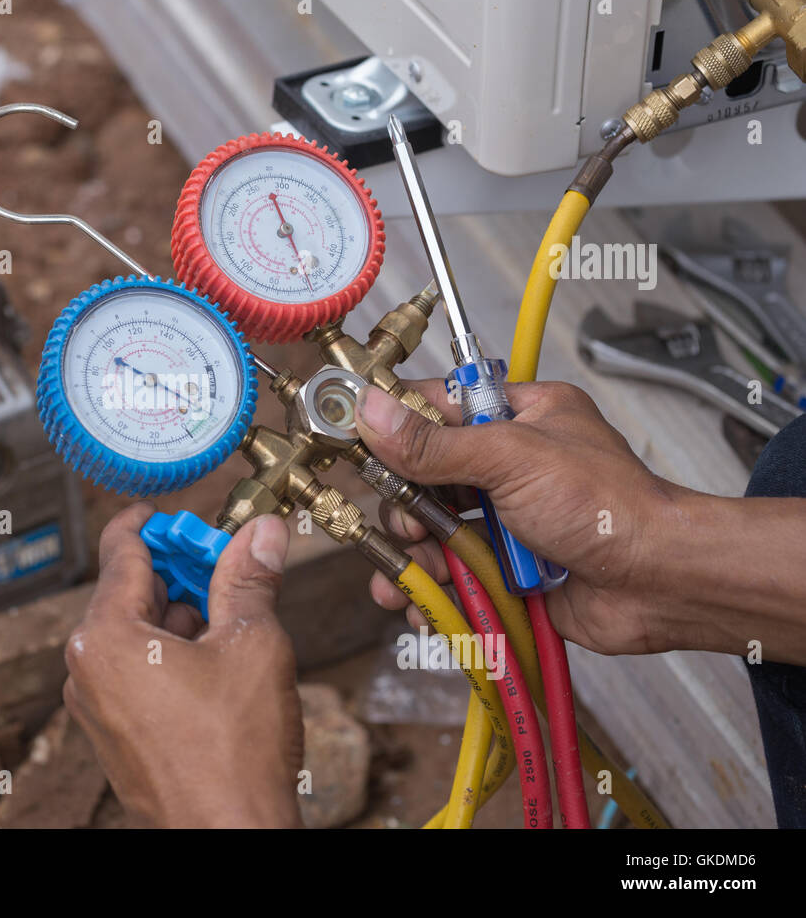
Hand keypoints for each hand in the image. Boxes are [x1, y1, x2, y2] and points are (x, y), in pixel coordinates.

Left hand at [62, 503, 303, 827]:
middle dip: (177, 572)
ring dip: (179, 614)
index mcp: (107, 638)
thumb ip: (250, 580)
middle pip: (128, 591)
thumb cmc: (234, 754)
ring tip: (230, 612)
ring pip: (134, 634)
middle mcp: (88, 669)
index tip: (173, 512)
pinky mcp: (114, 733)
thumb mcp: (252, 646)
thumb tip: (262, 533)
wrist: (229, 835)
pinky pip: (134, 671)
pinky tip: (214, 659)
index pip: (121, 551)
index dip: (153, 523)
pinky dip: (168, 653)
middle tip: (223, 561)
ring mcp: (97, 706)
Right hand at [357, 379, 684, 656]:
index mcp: (519, 416)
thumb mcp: (511, 459)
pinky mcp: (505, 567)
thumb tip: (371, 412)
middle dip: (406, 508)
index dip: (393, 424)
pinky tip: (420, 606)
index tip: (352, 441)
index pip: (436, 406)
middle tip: (409, 527)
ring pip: (432, 531)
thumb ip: (435, 443)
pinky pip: (451, 574)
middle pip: (424, 477)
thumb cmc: (609, 507)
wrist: (660, 585)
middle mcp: (509, 465)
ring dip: (414, 557)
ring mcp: (506, 519)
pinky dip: (433, 592)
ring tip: (410, 579)